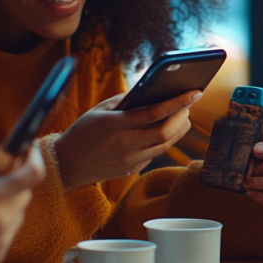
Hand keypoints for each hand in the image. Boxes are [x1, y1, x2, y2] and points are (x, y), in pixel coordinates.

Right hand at [0, 141, 45, 262]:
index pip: (32, 174)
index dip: (34, 158)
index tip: (28, 150)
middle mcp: (1, 221)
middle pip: (25, 193)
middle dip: (15, 182)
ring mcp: (1, 241)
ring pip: (18, 214)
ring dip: (7, 204)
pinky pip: (8, 233)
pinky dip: (0, 224)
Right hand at [54, 91, 199, 189]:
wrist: (67, 165)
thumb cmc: (82, 132)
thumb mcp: (98, 111)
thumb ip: (124, 101)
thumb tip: (150, 92)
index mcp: (115, 125)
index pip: (154, 112)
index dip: (178, 102)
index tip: (194, 92)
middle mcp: (125, 144)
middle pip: (166, 132)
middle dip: (182, 116)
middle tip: (188, 105)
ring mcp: (130, 160)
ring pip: (165, 145)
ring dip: (178, 129)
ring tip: (182, 116)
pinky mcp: (132, 169)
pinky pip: (155, 153)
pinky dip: (164, 140)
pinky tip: (165, 130)